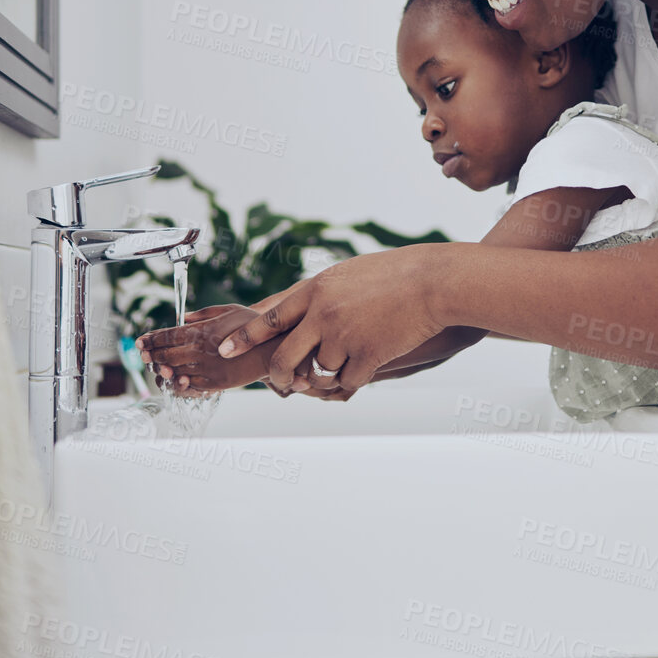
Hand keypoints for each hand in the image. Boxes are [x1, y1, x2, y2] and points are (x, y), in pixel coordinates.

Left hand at [138, 304, 276, 394]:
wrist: (275, 351)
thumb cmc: (255, 328)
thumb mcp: (230, 311)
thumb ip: (203, 314)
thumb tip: (183, 318)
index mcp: (203, 331)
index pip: (168, 336)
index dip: (151, 339)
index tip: (141, 341)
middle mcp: (201, 351)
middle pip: (166, 355)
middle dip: (152, 355)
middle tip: (144, 354)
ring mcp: (207, 370)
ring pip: (174, 372)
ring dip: (161, 370)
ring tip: (156, 367)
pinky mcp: (215, 385)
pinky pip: (189, 387)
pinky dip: (177, 384)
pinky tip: (174, 379)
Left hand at [217, 245, 447, 393]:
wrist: (432, 282)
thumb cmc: (395, 275)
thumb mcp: (347, 275)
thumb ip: (319, 296)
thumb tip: (297, 313)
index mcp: (315, 290)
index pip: (270, 318)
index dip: (245, 337)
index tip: (225, 350)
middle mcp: (323, 314)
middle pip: (285, 357)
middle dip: (280, 376)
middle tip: (283, 383)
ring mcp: (343, 336)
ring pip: (320, 371)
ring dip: (331, 371)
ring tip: (353, 353)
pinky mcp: (366, 356)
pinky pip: (348, 382)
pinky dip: (354, 379)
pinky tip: (368, 363)